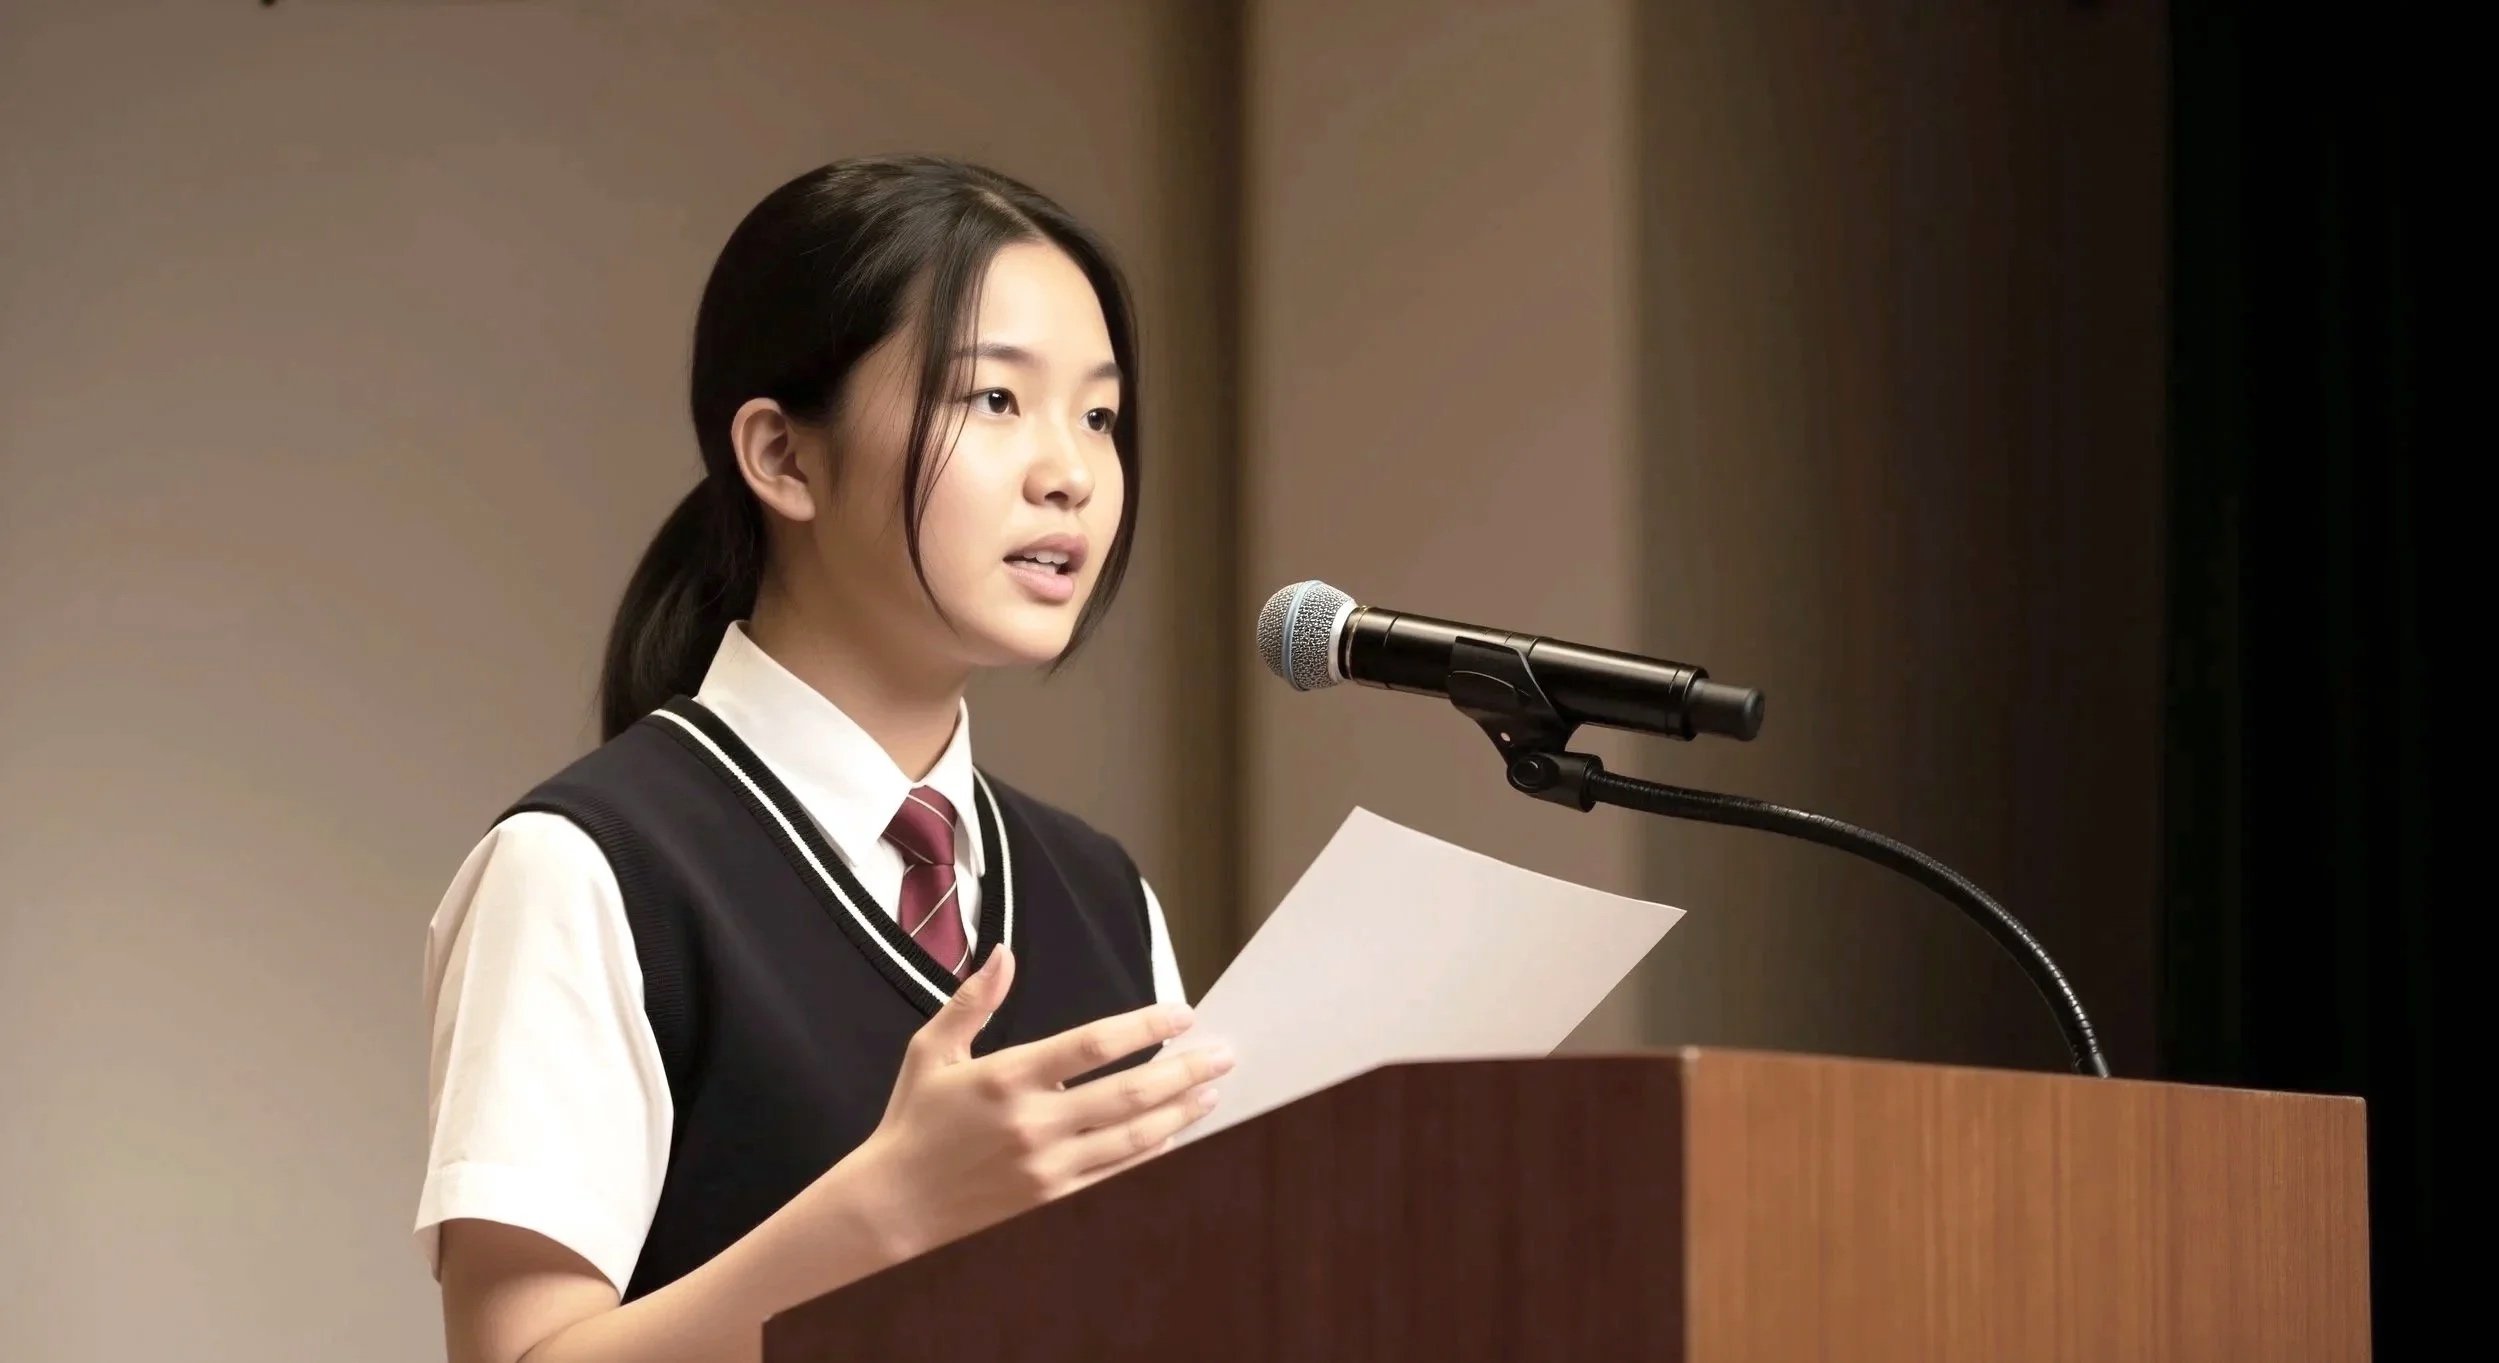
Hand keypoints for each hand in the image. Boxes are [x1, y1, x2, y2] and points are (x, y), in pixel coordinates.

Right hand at [846, 947, 1232, 1257]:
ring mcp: (1047, 1168)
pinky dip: (1153, 1153)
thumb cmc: (914, 1123)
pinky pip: (1118, 1177)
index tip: (1181, 1014)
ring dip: (1179, 1112)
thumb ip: (972, 1001)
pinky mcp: (1052, 1202)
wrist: (893, 1208)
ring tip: (1210, 1091)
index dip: (1145, 1027)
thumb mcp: (931, 1051)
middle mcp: (1033, 1124)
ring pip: (1133, 1137)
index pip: (1092, 1045)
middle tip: (1222, 1054)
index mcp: (1006, 1078)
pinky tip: (1175, 1134)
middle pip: (1129, 1093)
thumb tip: (1004, 954)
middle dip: (1184, 1071)